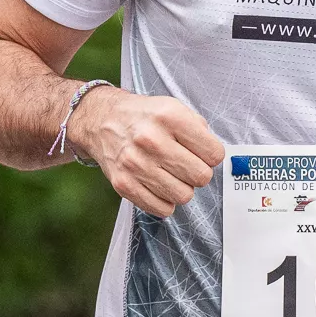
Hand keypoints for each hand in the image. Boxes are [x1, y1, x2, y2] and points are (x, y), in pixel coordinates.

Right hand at [69, 87, 225, 217]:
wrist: (102, 121)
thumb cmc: (143, 117)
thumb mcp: (174, 107)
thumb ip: (199, 129)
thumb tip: (213, 157)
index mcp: (169, 117)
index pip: (213, 154)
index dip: (212, 156)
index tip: (203, 154)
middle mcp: (151, 140)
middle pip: (201, 177)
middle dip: (199, 173)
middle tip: (188, 165)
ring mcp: (136, 164)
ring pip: (183, 196)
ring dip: (182, 188)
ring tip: (172, 174)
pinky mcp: (124, 184)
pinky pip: (162, 209)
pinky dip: (166, 201)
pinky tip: (160, 186)